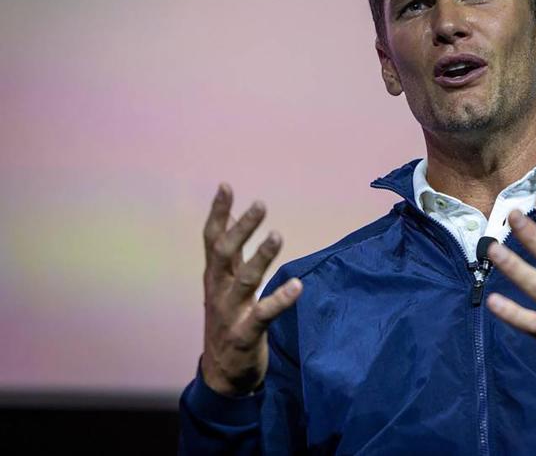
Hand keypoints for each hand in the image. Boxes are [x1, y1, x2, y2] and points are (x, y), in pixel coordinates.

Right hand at [199, 184, 302, 395]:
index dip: (218, 212)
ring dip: (260, 257)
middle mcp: (219, 291)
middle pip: (225, 254)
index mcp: (214, 276)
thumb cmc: (227, 319)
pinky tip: (297, 286)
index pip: (212, 239)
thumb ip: (227, 251)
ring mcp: (231, 313)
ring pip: (244, 280)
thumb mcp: (222, 283)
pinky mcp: (246, 334)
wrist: (222, 374)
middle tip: (260, 204)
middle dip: (241, 228)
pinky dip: (280, 299)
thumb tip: (226, 215)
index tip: (226, 185)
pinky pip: (264, 314)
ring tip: (277, 235)